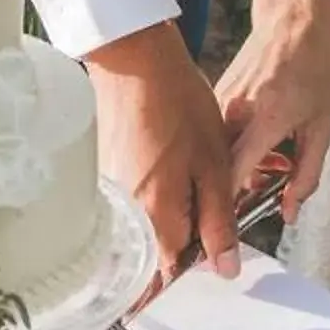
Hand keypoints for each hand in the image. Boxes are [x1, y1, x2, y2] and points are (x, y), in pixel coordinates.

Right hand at [85, 18, 240, 289]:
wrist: (135, 60)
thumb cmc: (178, 104)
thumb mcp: (215, 164)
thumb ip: (219, 221)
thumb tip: (226, 269)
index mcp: (155, 216)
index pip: (174, 270)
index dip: (197, 263)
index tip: (212, 243)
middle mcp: (125, 214)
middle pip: (154, 253)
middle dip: (181, 243)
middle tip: (203, 205)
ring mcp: (110, 195)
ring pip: (143, 228)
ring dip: (168, 218)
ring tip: (187, 178)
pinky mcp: (103, 175)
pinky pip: (129, 204)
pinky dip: (151, 196)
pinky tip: (167, 166)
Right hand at [215, 0, 329, 224]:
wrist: (294, 19)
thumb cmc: (313, 66)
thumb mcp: (323, 127)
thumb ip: (307, 174)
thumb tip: (291, 209)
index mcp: (264, 120)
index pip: (234, 176)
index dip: (229, 209)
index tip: (231, 233)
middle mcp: (235, 112)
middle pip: (223, 171)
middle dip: (240, 192)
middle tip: (266, 192)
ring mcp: (222, 102)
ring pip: (220, 155)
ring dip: (240, 169)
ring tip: (271, 162)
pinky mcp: (217, 96)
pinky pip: (219, 136)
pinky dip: (235, 148)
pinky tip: (260, 142)